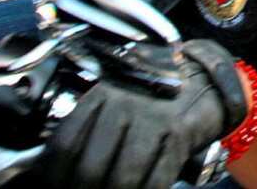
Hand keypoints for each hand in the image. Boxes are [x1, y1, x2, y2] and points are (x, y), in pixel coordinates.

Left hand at [44, 40, 246, 188]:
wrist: (204, 79)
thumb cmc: (153, 99)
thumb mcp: (117, 102)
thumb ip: (90, 129)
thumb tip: (55, 170)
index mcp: (102, 95)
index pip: (66, 143)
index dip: (54, 175)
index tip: (52, 188)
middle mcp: (125, 103)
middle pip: (92, 165)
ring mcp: (154, 117)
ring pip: (124, 175)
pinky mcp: (180, 131)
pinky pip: (158, 175)